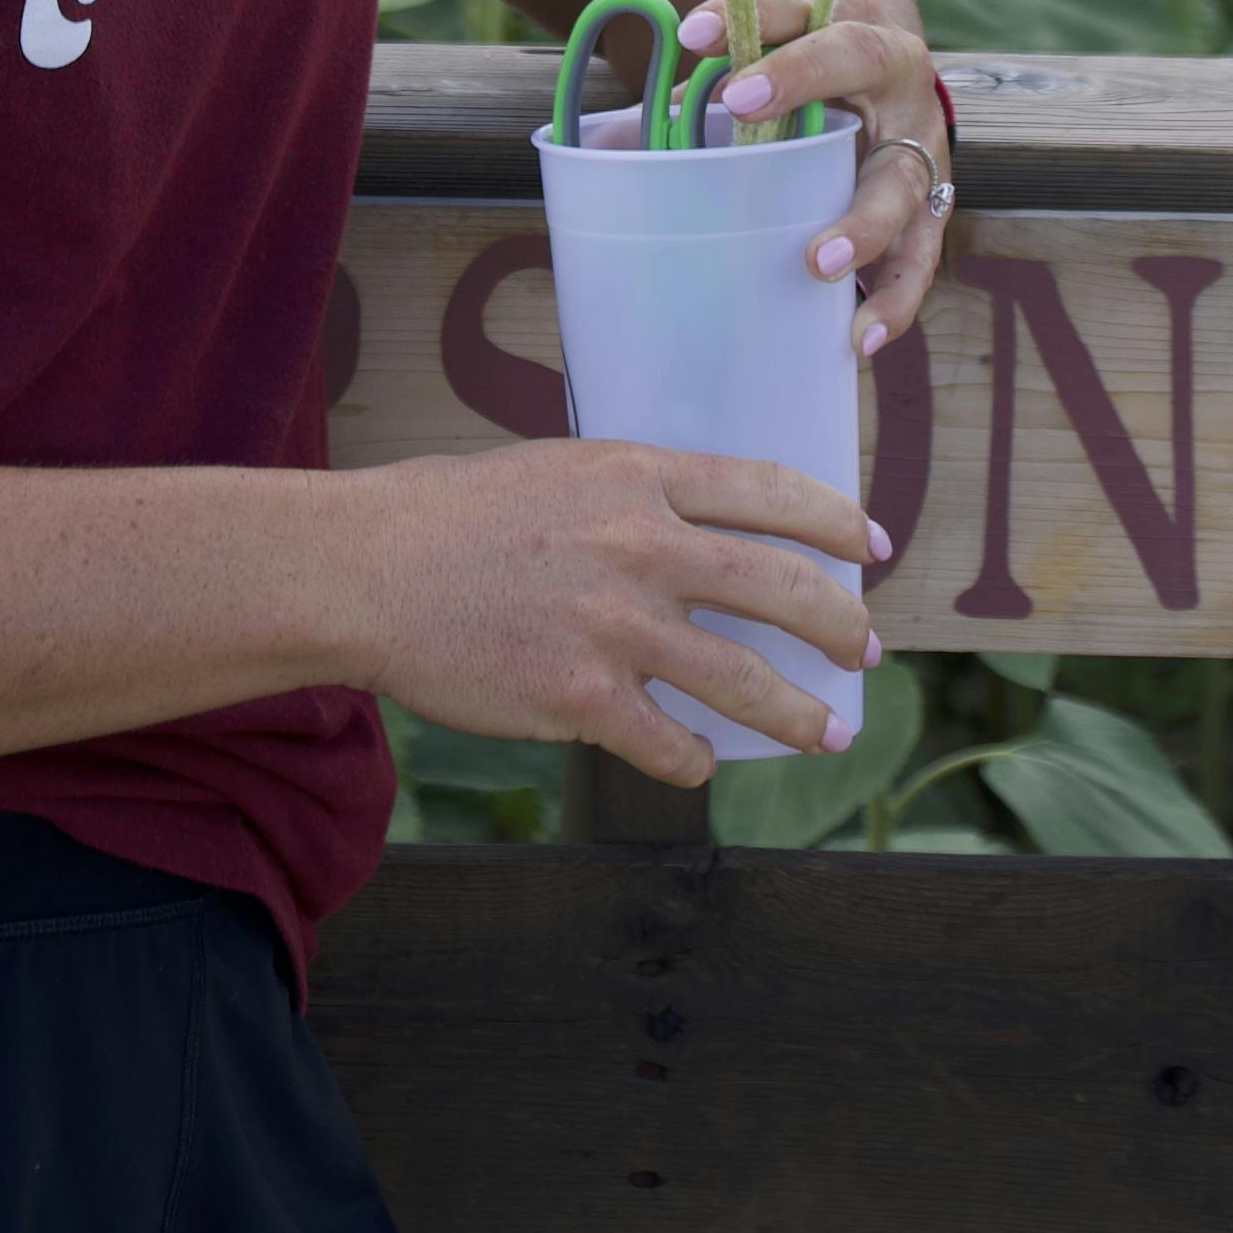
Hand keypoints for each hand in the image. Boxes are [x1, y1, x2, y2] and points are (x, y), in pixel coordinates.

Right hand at [364, 436, 885, 791]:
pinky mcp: (582, 697)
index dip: (834, 522)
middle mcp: (643, 546)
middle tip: (866, 651)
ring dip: (799, 716)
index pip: (771, 492)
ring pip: (747, 682)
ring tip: (827, 734)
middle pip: (785, 590)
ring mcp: (616, 626)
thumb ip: (627, 495)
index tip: (869, 547)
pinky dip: (693, 760)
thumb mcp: (552, 469)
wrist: (363, 569)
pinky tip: (695, 762)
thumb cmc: (442, 516)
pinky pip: (671, 744)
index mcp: (637, 477)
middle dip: (844, 628)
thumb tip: (689, 528)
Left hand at [681, 0, 950, 359]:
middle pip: (856, 61)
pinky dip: (892, 299)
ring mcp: (920, 141)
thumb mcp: (769, 64)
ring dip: (861, 222)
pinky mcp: (931, 205)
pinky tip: (858, 336)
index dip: (748, 17)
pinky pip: (919, 256)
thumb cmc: (807, 78)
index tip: (691, 35)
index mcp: (845, 21)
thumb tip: (621, 141)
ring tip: (817, 262)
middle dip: (798, 80)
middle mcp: (895, 69)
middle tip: (738, 107)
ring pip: (899, 177)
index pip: (796, 5)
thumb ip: (714, 89)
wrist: (890, 90)